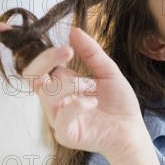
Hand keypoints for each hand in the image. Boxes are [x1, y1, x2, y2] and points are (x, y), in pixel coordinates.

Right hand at [0, 24, 145, 160]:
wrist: (133, 131)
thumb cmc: (120, 104)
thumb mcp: (108, 72)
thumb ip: (91, 53)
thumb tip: (73, 30)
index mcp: (62, 84)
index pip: (39, 67)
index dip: (42, 53)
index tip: (65, 46)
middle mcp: (56, 100)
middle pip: (32, 77)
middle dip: (46, 60)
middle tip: (67, 52)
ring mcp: (58, 118)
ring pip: (47, 94)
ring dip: (71, 84)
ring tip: (93, 85)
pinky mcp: (65, 135)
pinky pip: (61, 117)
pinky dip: (77, 104)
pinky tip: (93, 101)